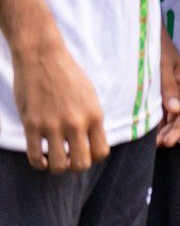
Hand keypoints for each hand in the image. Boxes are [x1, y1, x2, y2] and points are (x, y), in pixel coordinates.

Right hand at [10, 32, 108, 172]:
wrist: (43, 57)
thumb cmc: (68, 74)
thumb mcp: (90, 95)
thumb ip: (92, 118)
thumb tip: (91, 140)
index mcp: (94, 115)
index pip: (101, 152)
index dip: (93, 158)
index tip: (85, 153)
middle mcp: (76, 123)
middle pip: (81, 164)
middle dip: (76, 167)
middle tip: (70, 159)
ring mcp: (53, 126)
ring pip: (58, 166)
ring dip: (57, 168)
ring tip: (55, 159)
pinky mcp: (32, 125)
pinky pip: (35, 157)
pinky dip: (39, 164)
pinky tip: (42, 159)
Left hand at [158, 28, 179, 146]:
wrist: (146, 32)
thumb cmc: (156, 47)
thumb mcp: (162, 66)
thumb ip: (168, 87)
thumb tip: (174, 110)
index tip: (167, 143)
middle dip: (172, 132)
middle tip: (158, 145)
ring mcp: (171, 90)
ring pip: (172, 115)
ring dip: (165, 129)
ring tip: (152, 141)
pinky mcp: (161, 90)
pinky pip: (163, 110)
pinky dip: (158, 121)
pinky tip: (149, 129)